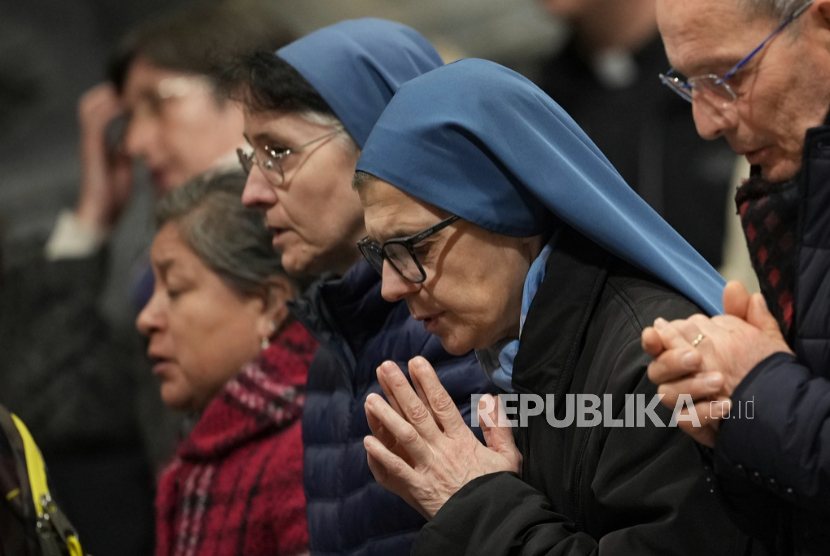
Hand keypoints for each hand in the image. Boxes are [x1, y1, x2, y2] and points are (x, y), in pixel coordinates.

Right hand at [76, 83, 132, 230]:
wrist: (101, 213)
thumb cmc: (114, 194)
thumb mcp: (125, 167)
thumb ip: (130, 151)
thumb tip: (146, 141)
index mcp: (101, 141)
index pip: (101, 110)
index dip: (114, 97)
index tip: (135, 90)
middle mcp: (93, 138)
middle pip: (91, 103)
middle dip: (108, 91)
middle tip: (129, 85)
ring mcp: (90, 141)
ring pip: (90, 107)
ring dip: (107, 96)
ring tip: (126, 89)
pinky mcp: (91, 148)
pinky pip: (96, 121)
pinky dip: (108, 110)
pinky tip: (124, 105)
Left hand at [364, 357, 520, 518]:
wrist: (492, 522)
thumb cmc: (500, 490)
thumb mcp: (508, 457)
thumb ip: (498, 426)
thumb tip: (489, 398)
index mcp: (462, 441)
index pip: (442, 404)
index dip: (428, 381)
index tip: (415, 362)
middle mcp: (443, 450)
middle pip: (419, 414)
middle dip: (401, 388)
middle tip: (385, 367)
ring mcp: (429, 469)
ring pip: (405, 436)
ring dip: (386, 416)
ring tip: (371, 398)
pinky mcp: (419, 489)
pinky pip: (398, 470)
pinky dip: (382, 455)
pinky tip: (368, 440)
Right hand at [642, 281, 791, 446]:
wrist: (777, 409)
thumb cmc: (758, 369)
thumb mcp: (757, 337)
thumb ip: (743, 313)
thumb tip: (734, 286)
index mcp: (686, 353)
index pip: (658, 343)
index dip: (653, 338)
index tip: (657, 331)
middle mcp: (678, 378)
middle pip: (657, 369)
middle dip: (672, 361)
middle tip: (696, 357)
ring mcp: (684, 402)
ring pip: (668, 394)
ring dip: (691, 386)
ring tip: (719, 381)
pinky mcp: (694, 424)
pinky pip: (687, 420)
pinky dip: (704, 412)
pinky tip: (725, 405)